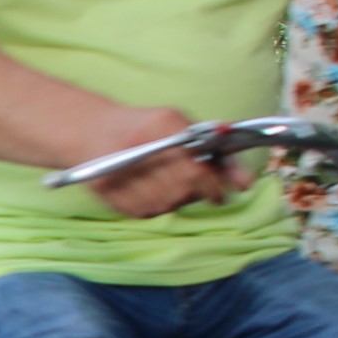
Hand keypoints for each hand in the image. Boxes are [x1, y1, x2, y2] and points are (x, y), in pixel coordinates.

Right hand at [79, 106, 244, 218]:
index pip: (197, 171)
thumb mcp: (179, 125)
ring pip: (172, 204)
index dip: (213, 186)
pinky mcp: (117, 199)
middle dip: (197, 190)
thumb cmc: (144, 126)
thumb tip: (245, 183)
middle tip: (189, 179)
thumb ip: (217, 151)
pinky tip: (150, 187)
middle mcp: (142, 154)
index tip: (220, 191)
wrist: (91, 133)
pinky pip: (154, 212)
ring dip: (178, 197)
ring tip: (165, 179)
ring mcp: (126, 180)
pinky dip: (160, 203)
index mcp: (160, 128)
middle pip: (186, 191)